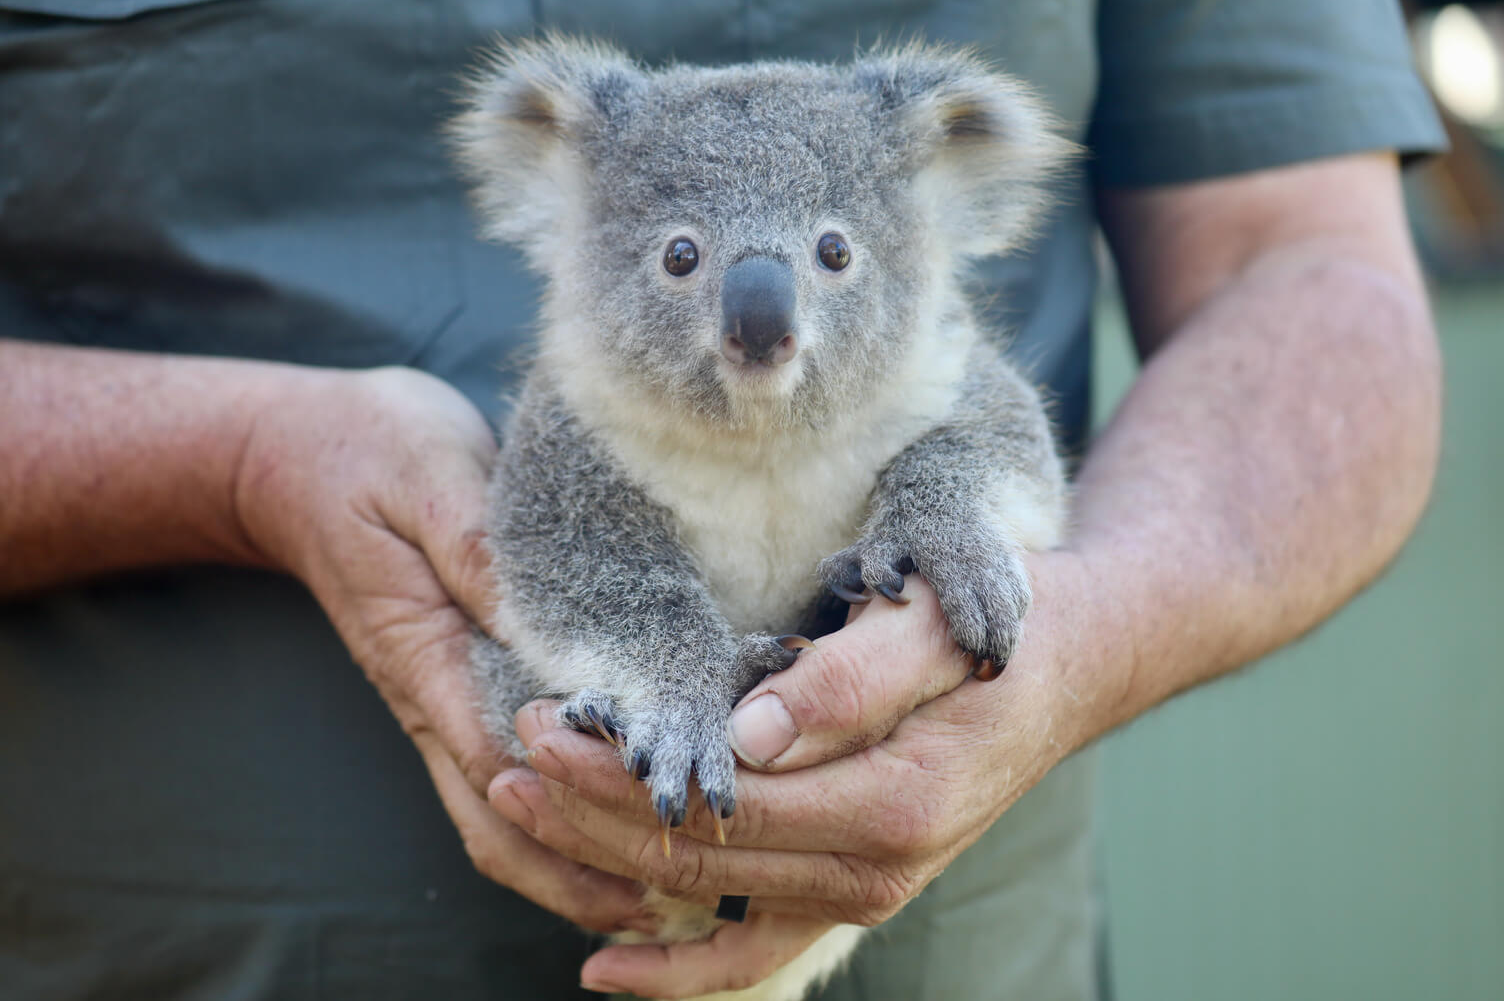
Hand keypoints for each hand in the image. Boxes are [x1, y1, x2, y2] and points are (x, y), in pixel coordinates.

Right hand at [234, 365, 652, 933]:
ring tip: (655, 902)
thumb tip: (541, 614)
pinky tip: (611, 832)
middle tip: (673, 905)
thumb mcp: (427, 477)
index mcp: (425, 652)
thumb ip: (478, 547)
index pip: (499, 757)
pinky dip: (552, 823)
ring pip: (495, 820)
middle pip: (498, 821)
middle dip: (577, 870)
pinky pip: (498, 782)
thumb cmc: (365, 453)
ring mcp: (438, 703)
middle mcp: (430, 698)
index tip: (651, 822)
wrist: (293, 455)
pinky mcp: (453, 690)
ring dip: (567, 866)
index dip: (572, 798)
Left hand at [492, 552, 1105, 995]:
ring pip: (708, 900)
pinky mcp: (850, 886)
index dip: (623, 773)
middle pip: (698, 859)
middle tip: (510, 758)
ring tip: (520, 813)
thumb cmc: (1001, 631)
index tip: (544, 724)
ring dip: (607, 859)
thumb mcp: (936, 630)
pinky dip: (680, 967)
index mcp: (892, 806)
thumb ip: (848, 683)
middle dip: (591, 810)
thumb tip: (746, 737)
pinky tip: (606, 968)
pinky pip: (753, 947)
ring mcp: (863, 891)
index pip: (722, 806)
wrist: (1066, 667)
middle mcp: (875, 871)